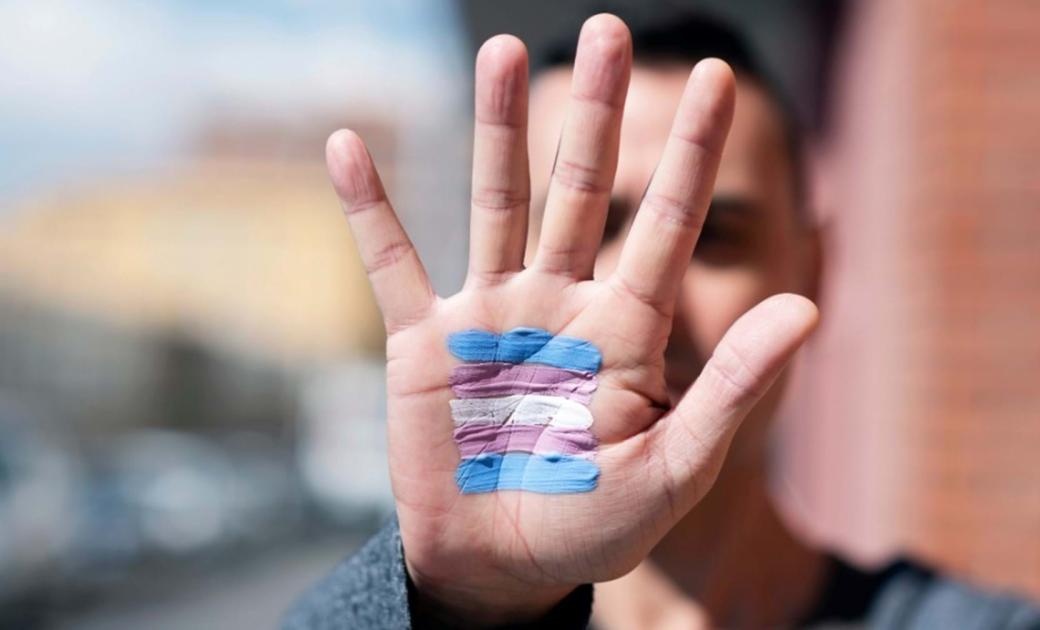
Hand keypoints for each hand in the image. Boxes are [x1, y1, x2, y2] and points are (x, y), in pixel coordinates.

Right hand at [324, 14, 817, 625]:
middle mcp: (559, 303)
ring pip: (494, 203)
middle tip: (613, 31)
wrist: (501, 568)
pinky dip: (368, 208)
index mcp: (625, 330)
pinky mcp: (424, 342)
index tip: (722, 81)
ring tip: (503, 50)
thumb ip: (732, 387)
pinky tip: (345, 145)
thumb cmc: (595, 529)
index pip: (666, 223)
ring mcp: (490, 316)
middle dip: (598, 114)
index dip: (694, 154)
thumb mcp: (676, 469)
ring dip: (497, 128)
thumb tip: (809, 305)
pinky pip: (392, 263)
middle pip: (580, 188)